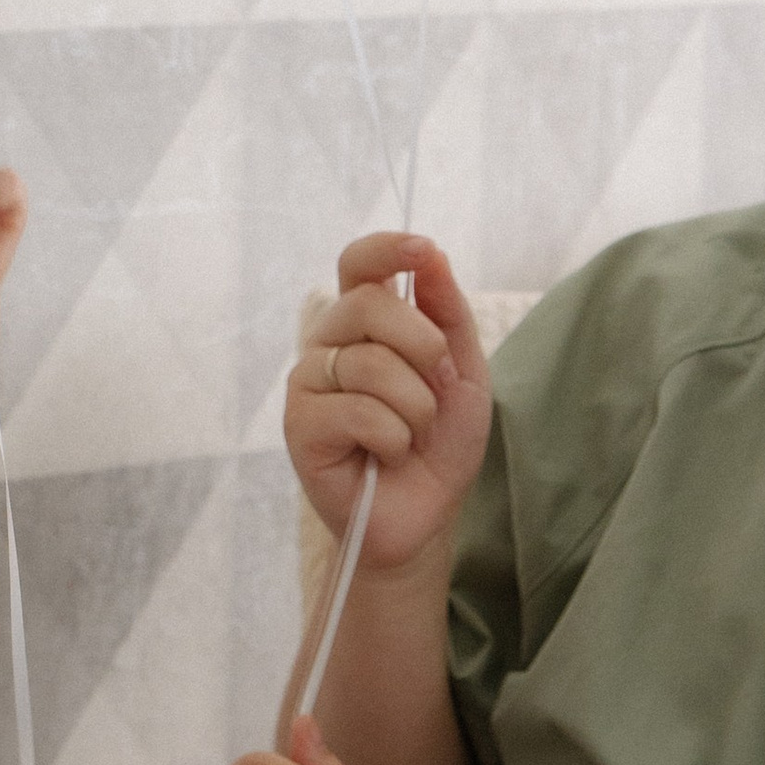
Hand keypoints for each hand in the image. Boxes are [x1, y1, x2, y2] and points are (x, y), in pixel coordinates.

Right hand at [287, 231, 491, 577]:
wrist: (422, 515)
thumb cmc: (436, 445)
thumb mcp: (464, 374)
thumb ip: (448, 314)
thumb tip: (432, 256)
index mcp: (365, 324)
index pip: (358, 265)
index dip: (386, 249)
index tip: (424, 249)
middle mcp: (329, 344)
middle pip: (368, 304)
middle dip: (423, 345)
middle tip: (437, 387)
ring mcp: (309, 383)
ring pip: (370, 364)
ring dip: (416, 407)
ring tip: (411, 434)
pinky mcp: (300, 425)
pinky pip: (359, 411)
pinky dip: (393, 438)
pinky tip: (384, 455)